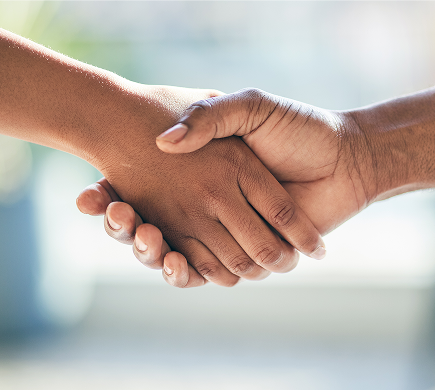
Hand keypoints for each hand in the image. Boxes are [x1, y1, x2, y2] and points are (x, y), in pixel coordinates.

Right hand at [84, 86, 324, 286]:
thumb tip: (166, 142)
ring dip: (149, 252)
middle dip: (124, 228)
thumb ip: (211, 116)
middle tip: (115, 219)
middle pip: (148, 226)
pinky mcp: (245, 254)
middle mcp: (205, 204)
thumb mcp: (250, 108)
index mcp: (199, 172)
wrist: (344, 158)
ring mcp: (223, 231)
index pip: (142, 187)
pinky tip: (173, 261)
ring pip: (171, 251)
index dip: (112, 196)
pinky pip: (207, 270)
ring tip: (143, 237)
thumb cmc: (298, 128)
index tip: (89, 196)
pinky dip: (186, 272)